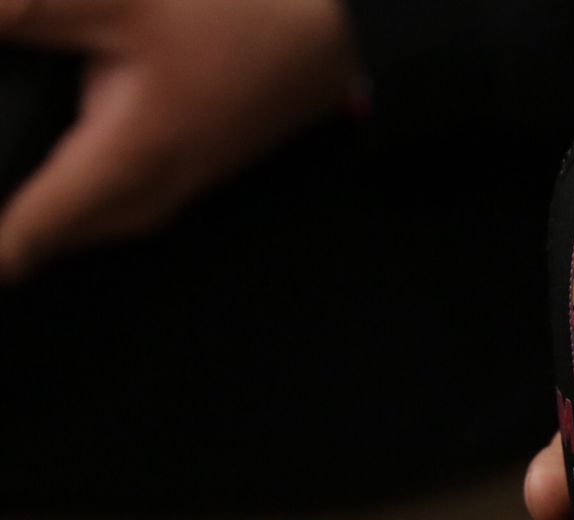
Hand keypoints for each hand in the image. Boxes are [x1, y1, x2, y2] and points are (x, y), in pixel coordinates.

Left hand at [0, 0, 358, 278]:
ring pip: (113, 225)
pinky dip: (99, 208)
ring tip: (24, 231)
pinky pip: (141, 204)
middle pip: (74, 237)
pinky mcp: (214, 157)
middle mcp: (165, 182)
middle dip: (24, 248)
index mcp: (132, 155)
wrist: (347, 23)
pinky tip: (89, 186)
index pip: (34, 227)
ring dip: (65, 231)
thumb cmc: (243, 9)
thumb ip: (26, 12)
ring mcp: (196, 176)